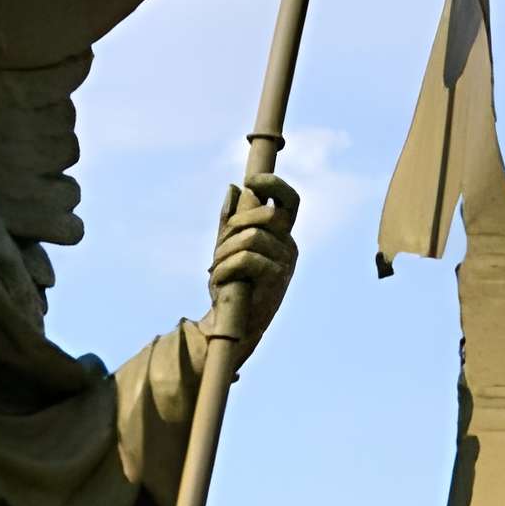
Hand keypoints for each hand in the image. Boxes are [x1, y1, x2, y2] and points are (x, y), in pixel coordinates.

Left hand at [208, 172, 299, 352]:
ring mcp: (286, 264)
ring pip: (252, 237)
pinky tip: (218, 279)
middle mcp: (289, 246)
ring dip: (225, 251)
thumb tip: (234, 188)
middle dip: (235, 224)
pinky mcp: (277, 280)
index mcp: (281, 235)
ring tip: (214, 268)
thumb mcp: (226, 247)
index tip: (250, 182)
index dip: (273, 184)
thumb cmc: (232, 285)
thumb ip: (229, 220)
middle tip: (220, 244)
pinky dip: (226, 267)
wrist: (232, 323)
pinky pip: (248, 258)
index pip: (289, 201)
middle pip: (266, 215)